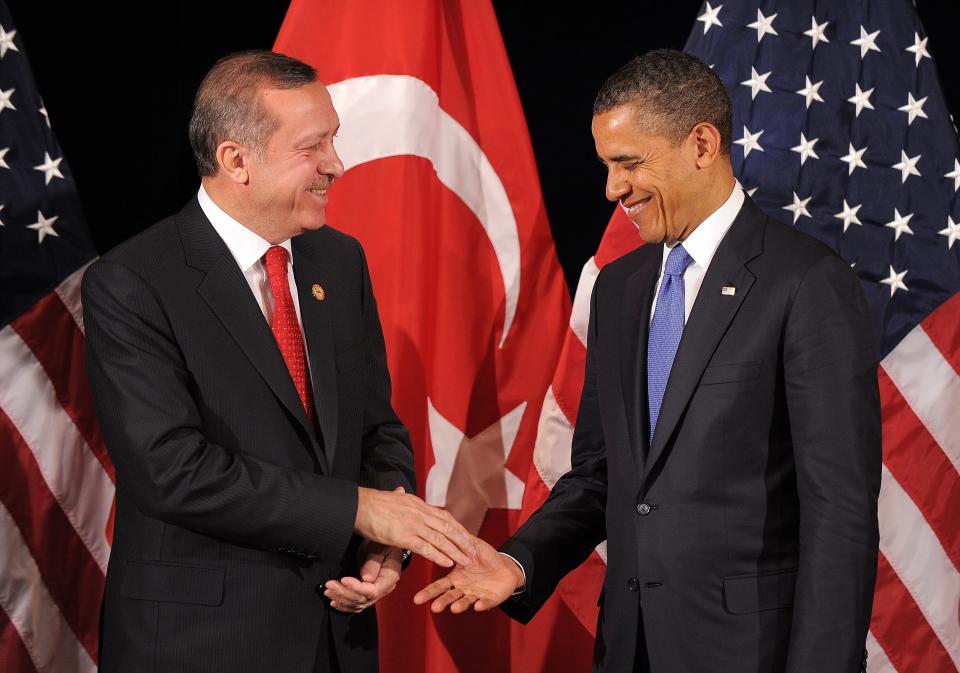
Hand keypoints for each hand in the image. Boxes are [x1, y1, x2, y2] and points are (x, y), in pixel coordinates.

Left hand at [324, 540, 401, 612]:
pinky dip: (345, 605)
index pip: (374, 590)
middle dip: (344, 593)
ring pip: (358, 604)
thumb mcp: (378, 548)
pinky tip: (335, 602)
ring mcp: (377, 593)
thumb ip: (373, 563)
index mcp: (390, 577)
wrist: (383, 546)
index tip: (343, 580)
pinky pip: (357, 605)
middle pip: (364, 599)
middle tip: (330, 585)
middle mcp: (385, 588)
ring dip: (342, 599)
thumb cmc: (381, 544)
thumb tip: (367, 579)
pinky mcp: (368, 594)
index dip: (357, 588)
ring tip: (329, 591)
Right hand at [354, 486, 476, 567]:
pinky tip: (448, 562)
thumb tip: (401, 490)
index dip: (458, 528)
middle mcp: (421, 514)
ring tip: (467, 560)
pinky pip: (426, 548)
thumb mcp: (393, 496)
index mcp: (419, 505)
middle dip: (463, 541)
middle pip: (448, 528)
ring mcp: (414, 525)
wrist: (360, 505)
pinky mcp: (405, 536)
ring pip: (441, 539)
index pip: (445, 517)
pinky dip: (439, 555)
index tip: (468, 537)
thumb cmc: (374, 503)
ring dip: (456, 551)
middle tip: (474, 551)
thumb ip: (401, 497)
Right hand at [413, 535, 522, 612]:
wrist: (505, 567)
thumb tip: (447, 531)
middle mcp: (463, 589)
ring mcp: (476, 595)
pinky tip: (478, 606)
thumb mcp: (473, 546)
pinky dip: (482, 605)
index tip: (417, 599)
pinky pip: (485, 603)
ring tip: (454, 608)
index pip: (440, 586)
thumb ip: (461, 542)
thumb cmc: (486, 557)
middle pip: (449, 597)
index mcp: (456, 578)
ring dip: (460, 606)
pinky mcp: (489, 599)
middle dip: (442, 602)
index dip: (429, 592)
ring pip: (465, 602)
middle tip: (434, 608)